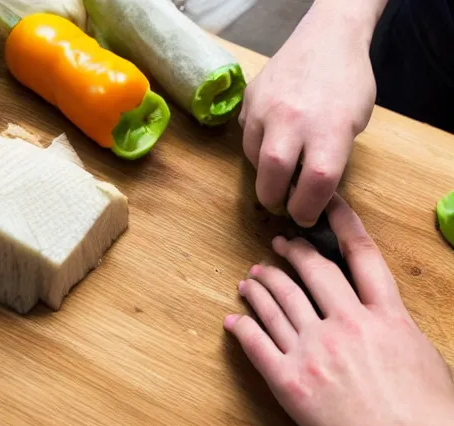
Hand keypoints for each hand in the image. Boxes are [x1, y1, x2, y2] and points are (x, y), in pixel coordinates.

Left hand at [224, 194, 453, 425]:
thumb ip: (391, 323)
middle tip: (276, 245)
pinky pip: (257, 344)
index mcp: (384, 314)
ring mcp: (315, 351)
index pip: (359, 254)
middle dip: (289, 253)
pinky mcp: (290, 381)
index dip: (340, 223)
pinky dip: (241, 327)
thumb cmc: (429, 412)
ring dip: (260, 286)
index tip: (324, 204)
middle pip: (310, 273)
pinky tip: (232, 319)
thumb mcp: (420, 352)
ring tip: (249, 278)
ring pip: (278, 303)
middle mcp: (347, 324)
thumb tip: (373, 309)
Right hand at [239, 0, 378, 226]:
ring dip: (264, 171)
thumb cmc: (348, 84)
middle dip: (273, 199)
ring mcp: (265, 107)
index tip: (305, 216)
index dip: (308, 209)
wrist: (327, 36)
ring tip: (279, 166)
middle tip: (280, 204)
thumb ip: (331, 159)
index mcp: (330, 127)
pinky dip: (257, 146)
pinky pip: (246, 135)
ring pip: (253, 157)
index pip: (316, 184)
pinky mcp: (248, 100)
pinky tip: (272, 138)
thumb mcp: (353, 125)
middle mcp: (293, 118)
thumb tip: (308, 192)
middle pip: (272, 176)